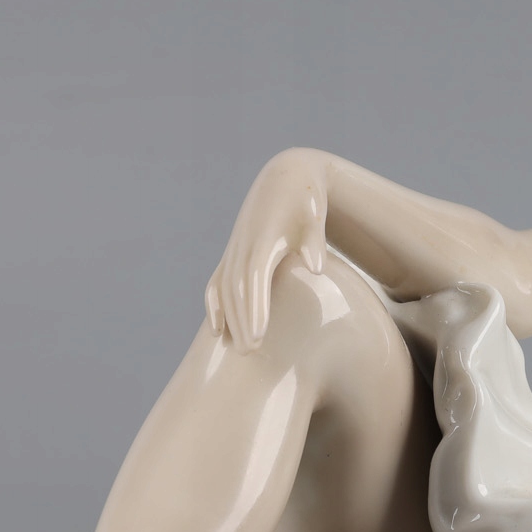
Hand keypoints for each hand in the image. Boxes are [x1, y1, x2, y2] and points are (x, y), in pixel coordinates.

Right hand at [206, 150, 329, 351]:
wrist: (287, 178)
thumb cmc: (307, 200)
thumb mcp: (314, 215)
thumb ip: (314, 241)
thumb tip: (317, 268)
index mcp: (264, 237)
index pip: (254, 277)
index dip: (254, 307)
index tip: (258, 336)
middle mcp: (244, 245)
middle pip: (237, 289)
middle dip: (241, 321)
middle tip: (250, 353)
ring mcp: (235, 249)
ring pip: (226, 289)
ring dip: (230, 319)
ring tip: (239, 351)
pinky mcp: (233, 252)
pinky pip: (218, 282)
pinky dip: (215, 305)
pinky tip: (216, 330)